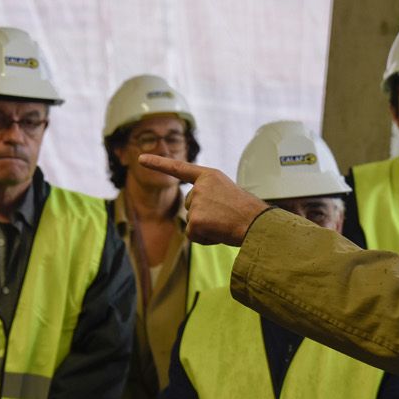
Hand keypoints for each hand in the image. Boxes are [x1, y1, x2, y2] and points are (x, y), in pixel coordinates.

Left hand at [139, 154, 270, 245]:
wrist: (258, 224)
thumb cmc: (249, 212)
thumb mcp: (228, 195)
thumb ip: (210, 198)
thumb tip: (196, 218)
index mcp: (210, 176)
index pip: (180, 169)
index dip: (159, 164)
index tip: (141, 159)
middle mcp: (200, 186)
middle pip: (190, 206)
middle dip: (203, 215)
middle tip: (225, 217)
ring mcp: (196, 203)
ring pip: (192, 222)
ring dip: (206, 228)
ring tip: (225, 224)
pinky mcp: (195, 221)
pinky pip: (193, 236)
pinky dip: (205, 239)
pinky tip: (220, 233)